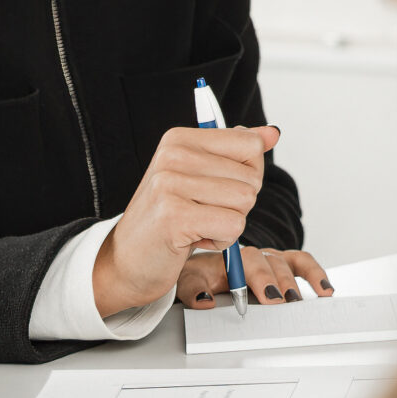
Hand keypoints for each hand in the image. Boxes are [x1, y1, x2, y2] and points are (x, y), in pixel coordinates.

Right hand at [89, 124, 281, 317]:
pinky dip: (222, 241)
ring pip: (246, 201)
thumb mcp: (201, 177)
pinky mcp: (173, 216)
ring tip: (195, 226)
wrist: (123, 264)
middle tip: (200, 213)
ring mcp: (170, 185)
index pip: (251, 144)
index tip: (215, 189)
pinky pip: (234, 226)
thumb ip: (237, 152)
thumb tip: (273, 133)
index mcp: (180, 139)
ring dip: (229, 223)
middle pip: (252, 177)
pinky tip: (192, 241)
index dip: (247, 174)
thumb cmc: (167, 220)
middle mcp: (172, 155)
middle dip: (237, 203)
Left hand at [176, 246, 332, 307]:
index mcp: (233, 257)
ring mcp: (271, 258)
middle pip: (273, 264)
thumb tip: (205, 301)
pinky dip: (316, 274)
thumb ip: (193, 290)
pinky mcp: (284, 264)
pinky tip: (325, 290)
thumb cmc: (197, 274)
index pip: (250, 263)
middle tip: (288, 301)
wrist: (201, 267)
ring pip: (291, 263)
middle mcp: (256, 255)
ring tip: (314, 295)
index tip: (268, 296)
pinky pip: (303, 264)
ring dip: (304, 279)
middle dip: (282, 283)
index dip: (261, 279)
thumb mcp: (187, 282)